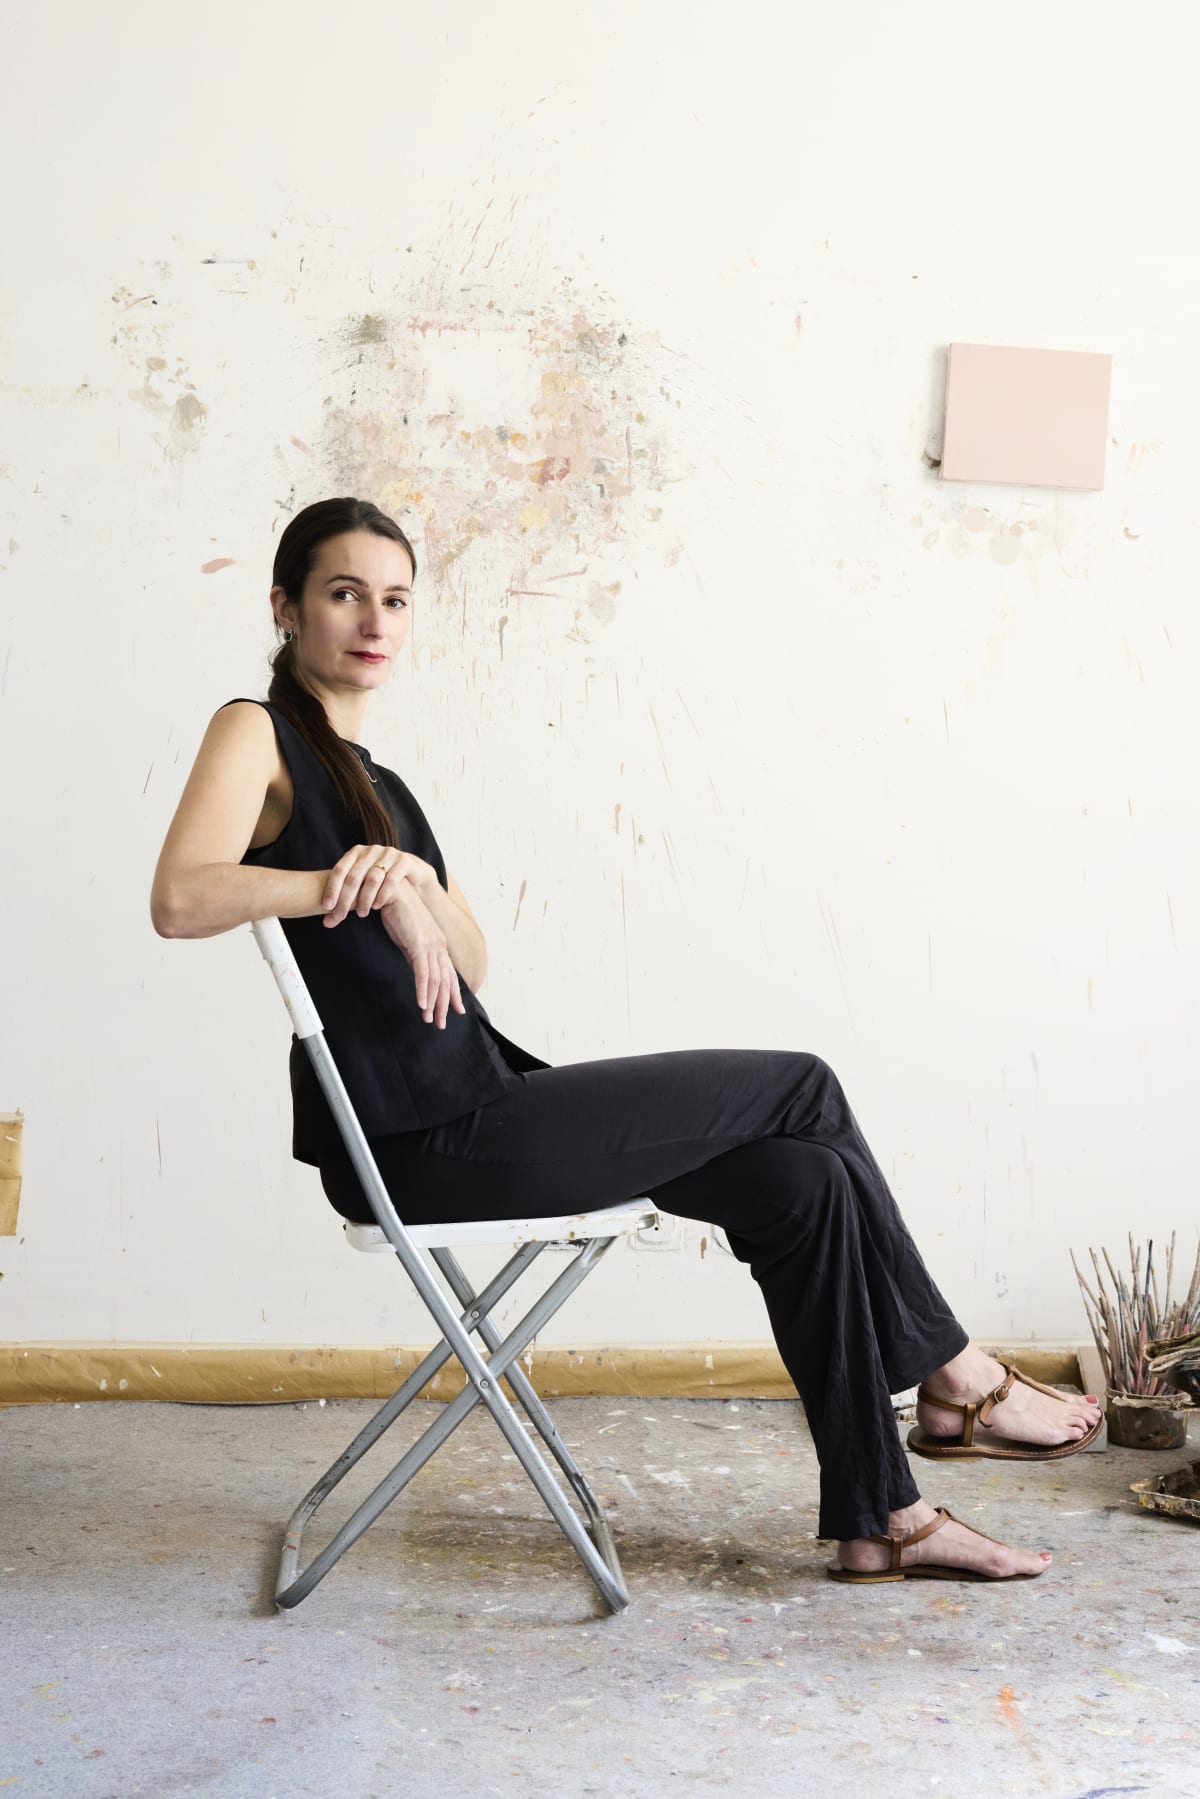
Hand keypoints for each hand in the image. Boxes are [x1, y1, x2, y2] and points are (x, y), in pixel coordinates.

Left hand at [320, 845, 436, 926]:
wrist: (411, 872)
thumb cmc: (380, 883)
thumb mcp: (361, 888)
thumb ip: (345, 902)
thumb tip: (326, 923)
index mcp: (356, 852)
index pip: (339, 870)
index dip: (332, 889)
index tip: (327, 907)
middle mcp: (371, 850)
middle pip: (354, 876)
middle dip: (346, 898)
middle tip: (340, 916)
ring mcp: (389, 854)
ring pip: (372, 878)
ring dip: (365, 898)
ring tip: (361, 914)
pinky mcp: (404, 861)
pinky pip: (391, 879)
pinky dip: (382, 894)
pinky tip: (377, 907)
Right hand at [377, 882, 466, 1028]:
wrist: (392, 890)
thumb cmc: (398, 911)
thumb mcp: (409, 938)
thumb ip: (415, 954)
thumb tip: (418, 970)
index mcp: (438, 944)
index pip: (448, 974)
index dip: (453, 993)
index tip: (456, 1010)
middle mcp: (438, 946)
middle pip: (445, 981)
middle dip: (445, 1005)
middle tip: (441, 1023)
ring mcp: (430, 945)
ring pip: (435, 981)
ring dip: (433, 1003)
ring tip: (430, 1019)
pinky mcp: (418, 945)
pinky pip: (423, 973)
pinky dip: (423, 991)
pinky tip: (422, 1004)